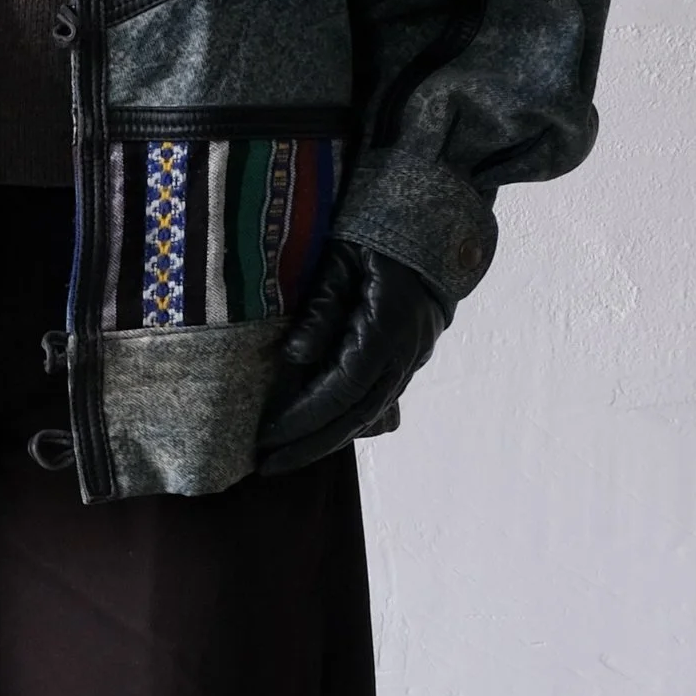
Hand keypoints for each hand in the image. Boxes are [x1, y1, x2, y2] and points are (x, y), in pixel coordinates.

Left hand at [256, 240, 447, 474]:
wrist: (429, 229)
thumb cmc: (377, 237)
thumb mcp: (342, 261)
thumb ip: (321, 307)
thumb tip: (295, 355)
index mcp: (388, 331)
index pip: (341, 391)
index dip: (303, 419)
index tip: (266, 438)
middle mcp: (404, 355)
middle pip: (355, 417)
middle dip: (309, 446)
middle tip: (266, 465)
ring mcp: (410, 361)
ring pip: (368, 416)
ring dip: (326, 441)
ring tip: (285, 457)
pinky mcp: (406, 361)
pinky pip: (377, 404)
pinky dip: (346, 424)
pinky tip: (318, 436)